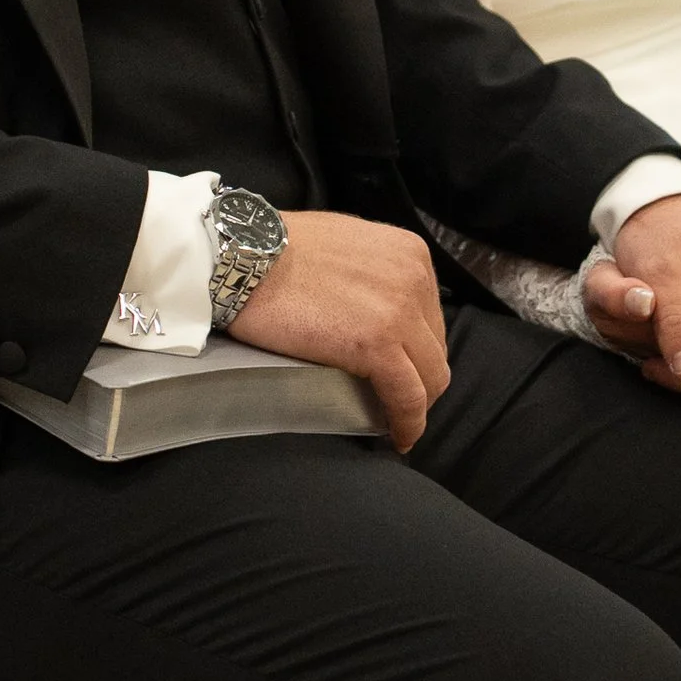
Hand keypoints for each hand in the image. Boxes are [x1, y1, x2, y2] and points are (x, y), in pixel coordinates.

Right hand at [226, 207, 448, 453]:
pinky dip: (408, 423)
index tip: (402, 371)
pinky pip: (408, 398)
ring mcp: (400, 311)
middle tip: (395, 401)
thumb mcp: (347, 244)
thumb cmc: (279, 249)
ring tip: (395, 422)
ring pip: (430, 377)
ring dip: (415, 405)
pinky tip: (398, 436)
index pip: (431, 317)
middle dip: (419, 378)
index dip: (417, 350)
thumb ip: (373, 272)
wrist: (245, 255)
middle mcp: (414, 278)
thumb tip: (375, 306)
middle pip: (435, 348)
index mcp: (409, 253)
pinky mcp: (378, 345)